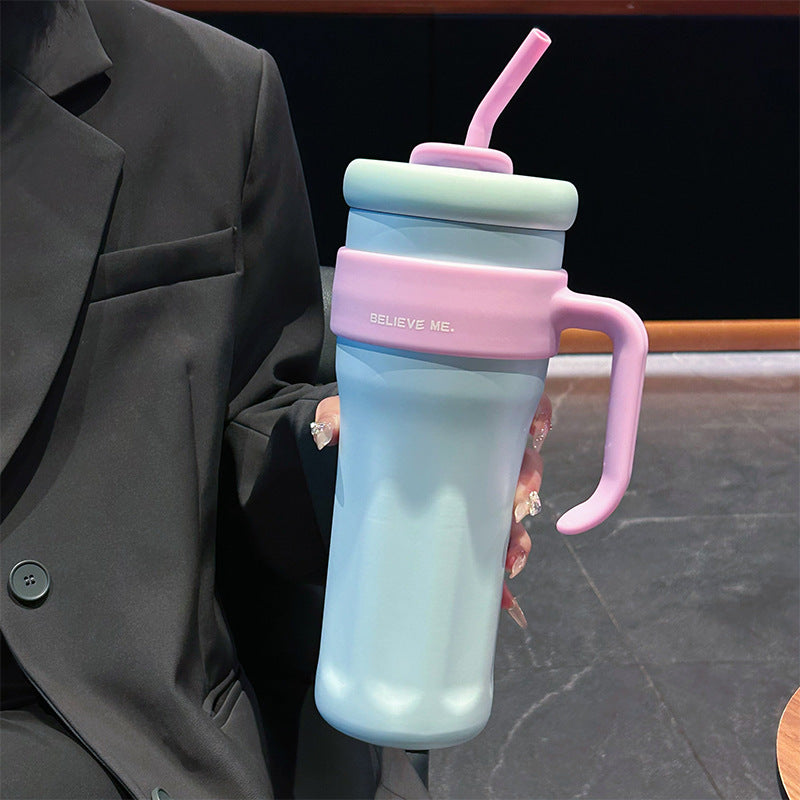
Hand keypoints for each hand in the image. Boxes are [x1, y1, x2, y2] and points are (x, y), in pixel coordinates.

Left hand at [311, 393, 552, 629]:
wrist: (328, 470)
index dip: (533, 419)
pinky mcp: (453, 532)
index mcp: (457, 419)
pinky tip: (501, 597)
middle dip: (527, 486)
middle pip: (520, 466)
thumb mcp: (342, 417)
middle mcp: (471, 457)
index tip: (531, 436)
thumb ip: (336, 419)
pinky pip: (484, 554)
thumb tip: (326, 435)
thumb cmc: (352, 432)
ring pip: (510, 514)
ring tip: (509, 558)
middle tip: (516, 504)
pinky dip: (496, 578)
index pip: (510, 410)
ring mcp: (466, 497)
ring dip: (518, 537)